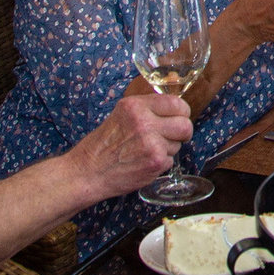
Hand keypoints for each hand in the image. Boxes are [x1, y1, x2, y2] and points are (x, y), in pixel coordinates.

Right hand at [69, 92, 193, 200]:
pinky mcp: (155, 162)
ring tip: (146, 151)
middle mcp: (144, 122)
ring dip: (168, 149)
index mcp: (136, 106)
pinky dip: (160, 163)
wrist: (88, 171)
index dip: (182, 112)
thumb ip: (147, 109)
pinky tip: (143, 162)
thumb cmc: (103, 145)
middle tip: (175, 136)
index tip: (180, 117)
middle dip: (183, 132)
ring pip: (178, 144)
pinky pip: (170, 160)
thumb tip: (175, 108)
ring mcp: (151, 143)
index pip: (176, 103)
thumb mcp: (122, 114)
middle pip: (185, 124)